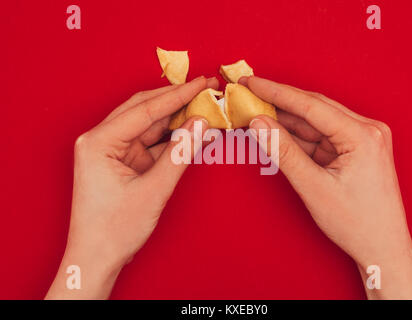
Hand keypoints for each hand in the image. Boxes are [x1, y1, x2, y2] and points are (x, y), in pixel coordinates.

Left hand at [46, 76, 215, 298]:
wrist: (96, 260)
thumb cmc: (114, 230)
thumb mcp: (153, 191)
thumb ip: (179, 154)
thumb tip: (201, 125)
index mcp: (98, 142)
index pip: (145, 109)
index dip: (178, 95)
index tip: (202, 83)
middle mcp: (102, 141)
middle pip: (146, 111)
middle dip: (177, 101)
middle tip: (206, 89)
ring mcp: (114, 152)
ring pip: (151, 127)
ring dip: (178, 121)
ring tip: (206, 111)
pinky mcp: (124, 163)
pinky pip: (153, 145)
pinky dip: (173, 142)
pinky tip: (195, 136)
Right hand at [241, 76, 411, 299]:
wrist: (381, 247)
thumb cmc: (356, 222)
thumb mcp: (313, 187)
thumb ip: (283, 151)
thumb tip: (258, 123)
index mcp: (363, 135)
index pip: (311, 105)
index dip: (276, 92)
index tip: (251, 83)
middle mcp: (367, 130)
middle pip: (313, 108)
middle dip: (279, 102)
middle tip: (249, 93)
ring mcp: (362, 139)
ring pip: (315, 122)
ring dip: (286, 119)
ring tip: (256, 113)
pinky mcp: (354, 150)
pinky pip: (320, 137)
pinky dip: (298, 136)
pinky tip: (276, 131)